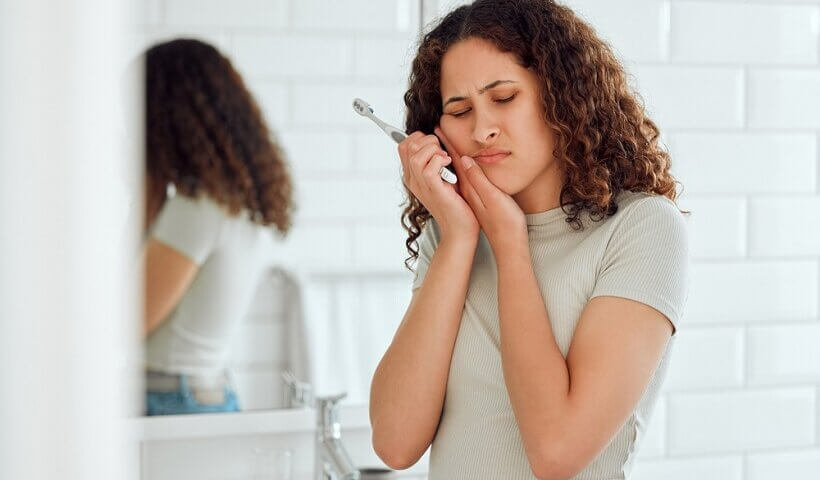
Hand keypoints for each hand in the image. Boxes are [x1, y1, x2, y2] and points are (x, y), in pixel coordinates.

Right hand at [398, 132, 478, 241]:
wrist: (460, 229)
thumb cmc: (456, 203)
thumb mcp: (444, 177)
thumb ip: (437, 161)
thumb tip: (438, 139)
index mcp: (413, 176)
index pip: (404, 146)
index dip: (419, 137)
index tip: (435, 145)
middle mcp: (413, 180)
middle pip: (407, 146)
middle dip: (428, 140)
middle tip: (442, 152)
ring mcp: (421, 185)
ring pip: (416, 155)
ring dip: (434, 150)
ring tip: (446, 159)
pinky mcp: (433, 190)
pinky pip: (428, 167)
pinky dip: (440, 160)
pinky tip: (449, 165)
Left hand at [435, 127, 527, 254]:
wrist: (508, 245)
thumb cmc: (506, 223)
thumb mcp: (493, 198)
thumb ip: (479, 178)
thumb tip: (464, 159)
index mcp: (470, 186)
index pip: (455, 159)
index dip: (447, 142)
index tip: (437, 127)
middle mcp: (468, 189)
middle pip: (453, 162)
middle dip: (443, 145)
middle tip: (436, 130)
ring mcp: (472, 195)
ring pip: (458, 169)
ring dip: (450, 154)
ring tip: (444, 141)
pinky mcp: (478, 200)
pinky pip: (465, 178)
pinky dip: (460, 166)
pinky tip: (462, 163)